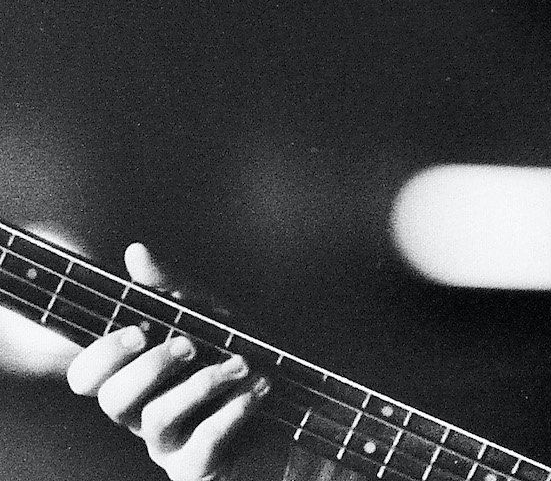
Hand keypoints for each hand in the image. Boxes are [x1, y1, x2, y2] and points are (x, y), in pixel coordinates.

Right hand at [65, 245, 274, 480]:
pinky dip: (231, 412)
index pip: (87, 376)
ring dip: (201, 384)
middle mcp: (145, 415)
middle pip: (111, 400)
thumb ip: (174, 290)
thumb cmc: (246, 363)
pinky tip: (259, 390)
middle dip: (150, 367)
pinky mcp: (199, 469)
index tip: (140, 330)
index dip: (101, 355)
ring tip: (240, 364)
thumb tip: (135, 252)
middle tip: (191, 345)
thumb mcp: (217, 319)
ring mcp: (170, 445)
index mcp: (140, 380)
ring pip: (155, 420)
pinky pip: (200, 446)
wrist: (302, 413)